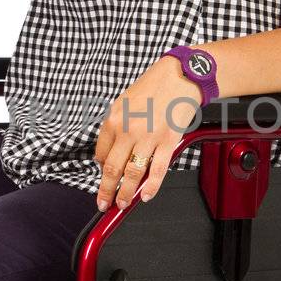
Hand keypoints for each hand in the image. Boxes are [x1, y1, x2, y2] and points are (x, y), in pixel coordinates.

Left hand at [93, 56, 202, 211]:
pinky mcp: (168, 142)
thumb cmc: (153, 87)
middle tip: (103, 202)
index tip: (103, 177)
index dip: (100, 170)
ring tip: (122, 204)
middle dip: (106, 191)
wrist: (180, 76)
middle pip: (111, 169)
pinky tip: (144, 196)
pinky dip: (150, 187)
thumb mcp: (123, 103)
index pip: (100, 154)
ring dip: (125, 194)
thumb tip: (110, 151)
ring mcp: (148, 137)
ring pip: (132, 174)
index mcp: (114, 120)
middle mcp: (128, 130)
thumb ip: (115, 127)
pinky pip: (157, 171)